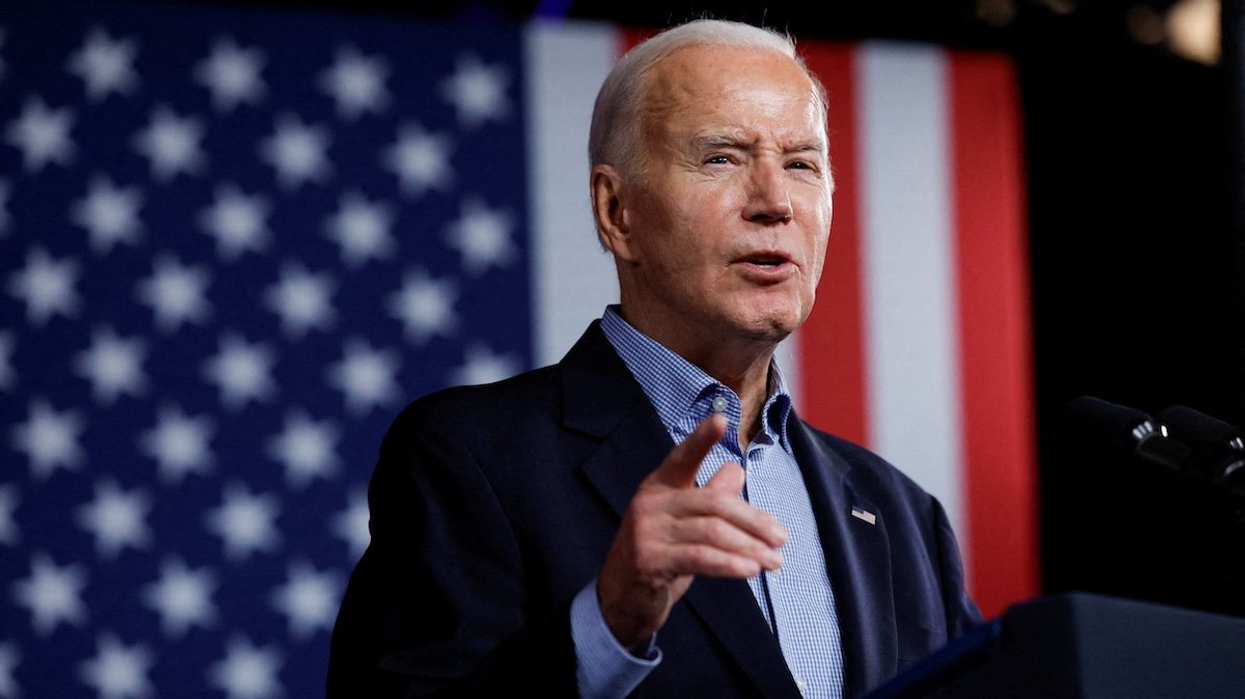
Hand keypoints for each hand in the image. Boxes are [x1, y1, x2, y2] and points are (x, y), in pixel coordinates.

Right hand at [596, 414, 787, 650]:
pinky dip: (730, 564)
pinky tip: (751, 569)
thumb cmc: (659, 553)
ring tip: (775, 561)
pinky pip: (700, 558)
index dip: (702, 439)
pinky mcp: (650, 561)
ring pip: (712, 532)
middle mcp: (650, 503)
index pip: (683, 457)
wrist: (620, 598)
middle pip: (714, 503)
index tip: (722, 419)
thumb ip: (709, 496)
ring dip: (750, 547)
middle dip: (754, 520)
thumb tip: (737, 470)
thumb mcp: (685, 523)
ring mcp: (647, 531)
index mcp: (659, 486)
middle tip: (782, 538)